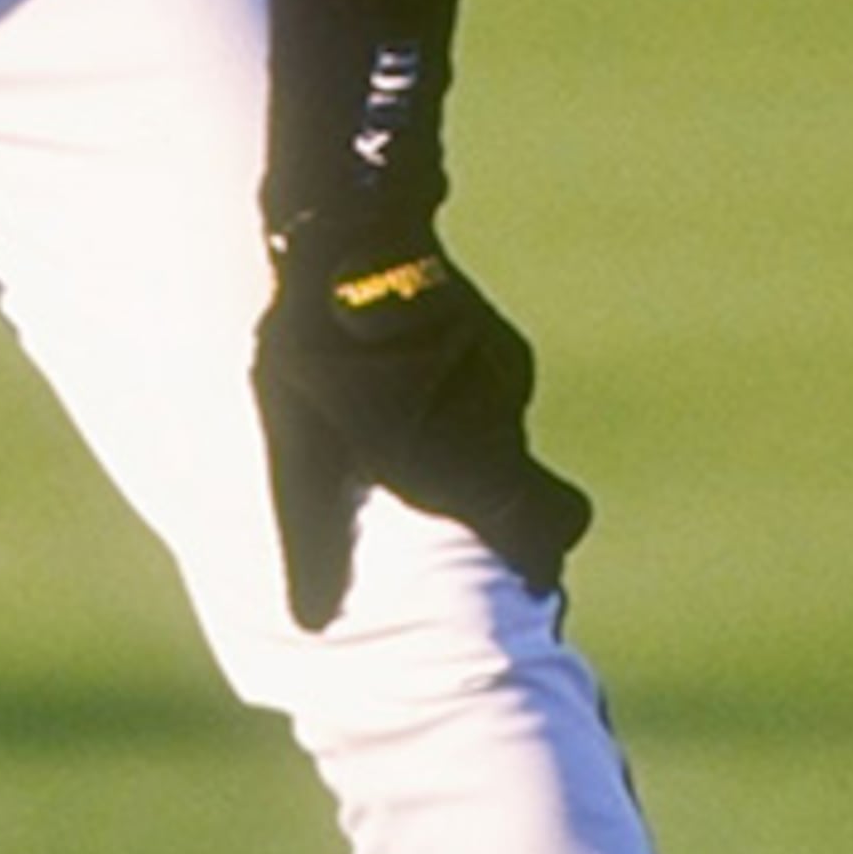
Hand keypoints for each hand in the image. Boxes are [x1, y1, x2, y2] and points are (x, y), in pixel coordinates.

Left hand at [250, 233, 591, 633]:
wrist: (349, 228)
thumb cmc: (320, 350)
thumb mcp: (302, 449)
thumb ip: (316, 535)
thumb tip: (308, 624)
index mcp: (470, 460)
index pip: (550, 530)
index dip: (541, 559)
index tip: (525, 581)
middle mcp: (500, 416)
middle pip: (521, 483)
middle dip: (487, 500)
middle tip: (430, 500)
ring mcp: (500, 365)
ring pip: (493, 428)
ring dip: (458, 438)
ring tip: (391, 430)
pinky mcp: (486, 328)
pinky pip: (477, 381)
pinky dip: (449, 393)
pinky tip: (397, 375)